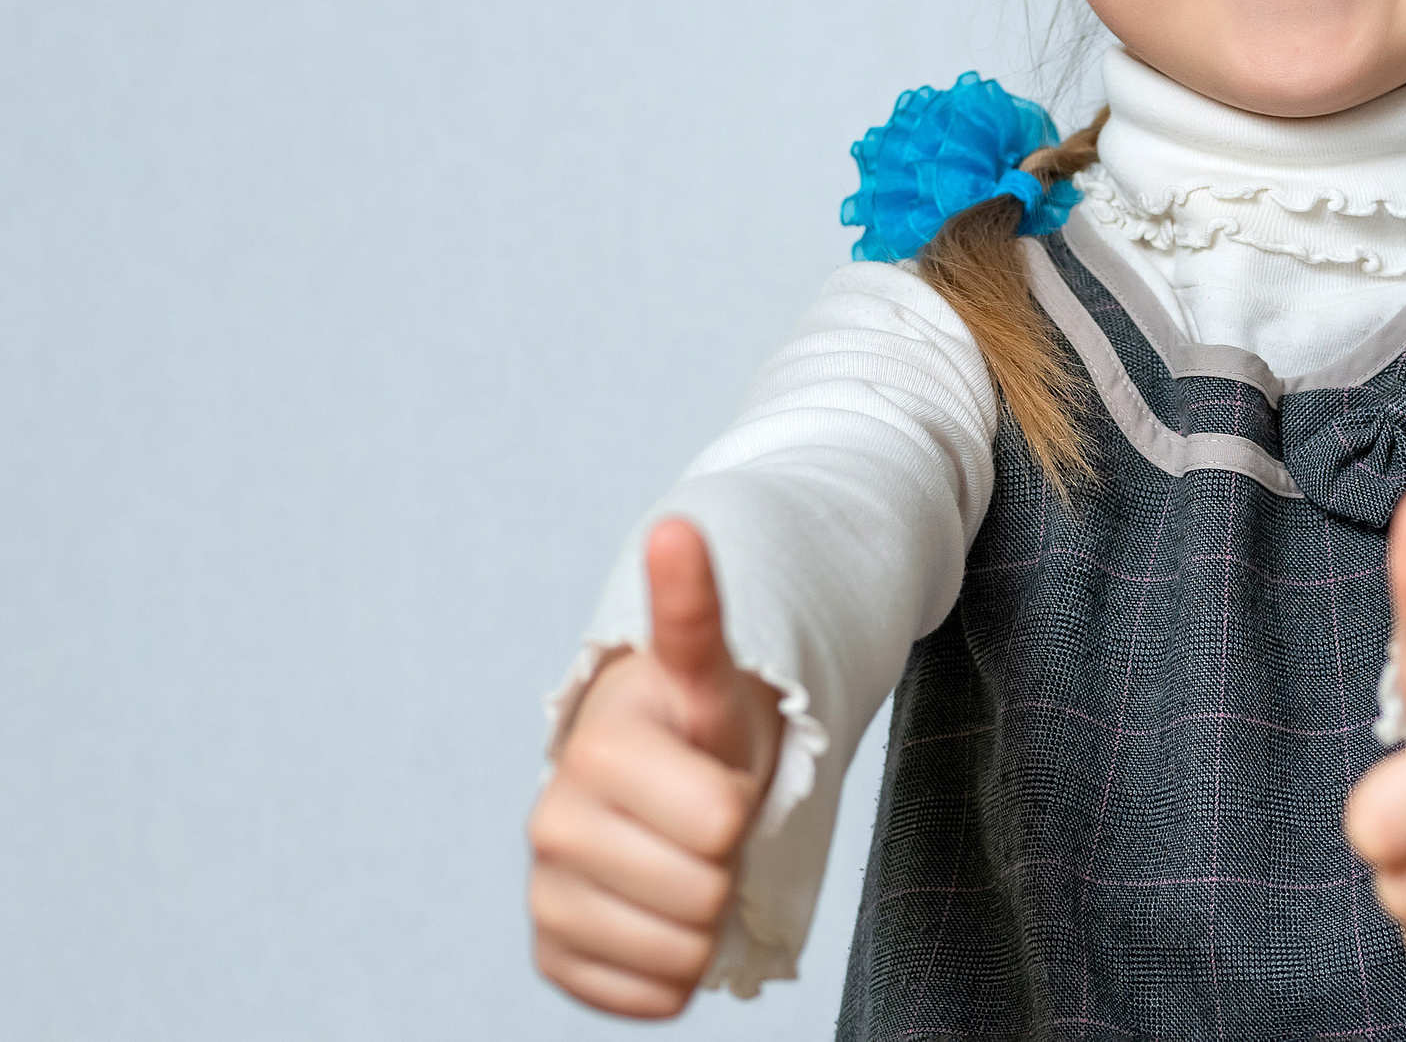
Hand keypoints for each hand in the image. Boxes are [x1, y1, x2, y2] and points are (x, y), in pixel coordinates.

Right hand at [528, 518, 784, 1017]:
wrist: (656, 786)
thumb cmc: (696, 731)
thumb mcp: (709, 676)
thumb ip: (694, 611)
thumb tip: (677, 527)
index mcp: (598, 751)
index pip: (723, 821)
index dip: (741, 802)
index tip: (716, 773)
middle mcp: (552, 821)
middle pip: (705, 891)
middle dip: (725, 860)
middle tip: (704, 823)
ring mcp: (546, 891)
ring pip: (681, 952)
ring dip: (705, 917)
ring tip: (684, 861)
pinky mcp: (553, 954)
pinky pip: (651, 997)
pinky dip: (675, 971)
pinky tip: (659, 915)